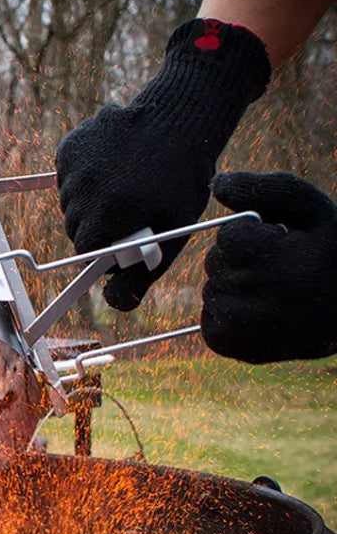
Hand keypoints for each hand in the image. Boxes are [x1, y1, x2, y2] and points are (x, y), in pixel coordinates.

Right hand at [56, 19, 269, 311]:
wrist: (180, 118)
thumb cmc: (183, 181)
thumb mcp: (173, 232)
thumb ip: (143, 274)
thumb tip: (113, 303)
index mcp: (109, 213)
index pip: (86, 249)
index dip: (106, 247)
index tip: (126, 234)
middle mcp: (84, 188)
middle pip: (74, 227)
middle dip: (96, 225)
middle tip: (128, 209)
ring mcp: (74, 165)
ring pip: (68, 202)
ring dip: (89, 200)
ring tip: (122, 184)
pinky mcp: (69, 146)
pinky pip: (65, 176)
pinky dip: (81, 176)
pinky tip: (110, 165)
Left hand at [201, 172, 336, 362]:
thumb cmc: (330, 252)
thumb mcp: (310, 208)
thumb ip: (265, 189)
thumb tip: (216, 184)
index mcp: (277, 261)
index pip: (229, 237)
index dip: (254, 235)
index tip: (283, 244)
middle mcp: (259, 298)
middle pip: (215, 264)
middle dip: (240, 261)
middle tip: (280, 269)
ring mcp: (246, 328)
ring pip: (211, 292)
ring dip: (234, 288)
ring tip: (274, 292)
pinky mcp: (238, 349)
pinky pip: (210, 322)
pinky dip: (227, 315)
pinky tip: (260, 313)